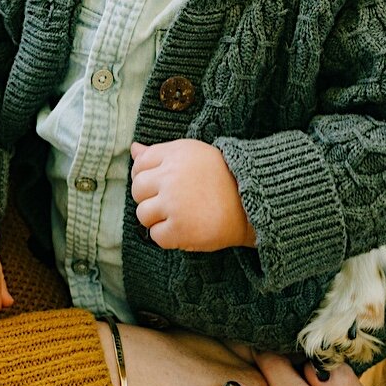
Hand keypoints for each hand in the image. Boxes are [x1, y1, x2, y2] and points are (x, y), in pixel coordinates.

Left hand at [131, 140, 255, 251]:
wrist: (251, 204)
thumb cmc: (222, 177)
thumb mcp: (192, 154)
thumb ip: (160, 153)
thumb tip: (134, 148)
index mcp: (175, 154)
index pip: (140, 164)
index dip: (147, 176)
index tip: (162, 184)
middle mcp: (171, 177)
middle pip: (137, 190)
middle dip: (150, 197)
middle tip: (172, 202)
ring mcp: (174, 204)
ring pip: (142, 214)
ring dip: (157, 218)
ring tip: (179, 215)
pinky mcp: (179, 229)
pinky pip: (155, 235)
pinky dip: (167, 236)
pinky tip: (185, 227)